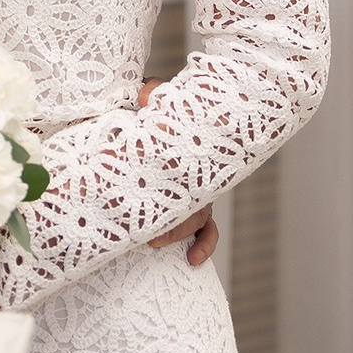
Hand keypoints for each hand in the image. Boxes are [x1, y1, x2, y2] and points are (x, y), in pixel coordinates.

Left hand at [137, 78, 219, 266]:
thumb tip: (144, 97)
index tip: (150, 198)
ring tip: (154, 243)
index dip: (166, 181)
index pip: (178, 166)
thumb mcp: (152, 94)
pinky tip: (194, 261)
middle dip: (170, 221)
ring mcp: (197, 191)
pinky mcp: (197, 204)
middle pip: (189, 202)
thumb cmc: (159, 104)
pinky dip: (204, 244)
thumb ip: (151, 92)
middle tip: (148, 233)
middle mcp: (194, 172)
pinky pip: (208, 229)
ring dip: (177, 233)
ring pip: (196, 218)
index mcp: (184, 149)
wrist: (174, 109)